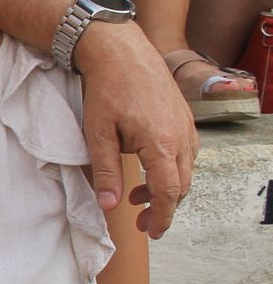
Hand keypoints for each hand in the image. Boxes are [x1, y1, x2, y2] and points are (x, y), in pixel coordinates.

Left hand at [75, 22, 196, 237]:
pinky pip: (185, 153)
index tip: (152, 232)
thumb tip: (110, 206)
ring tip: (136, 199)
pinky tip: (148, 170)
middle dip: (164, 208)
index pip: (169, 191)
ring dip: (165, 189)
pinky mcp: (183, 118)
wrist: (121, 51)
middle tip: (142, 222)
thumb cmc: (107, 90)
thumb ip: (106, 171)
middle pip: (181, 184)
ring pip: (185, 170)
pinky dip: (170, 169)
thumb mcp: (98, 134)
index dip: (162, 216)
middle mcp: (182, 137)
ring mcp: (186, 126)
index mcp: (161, 144)